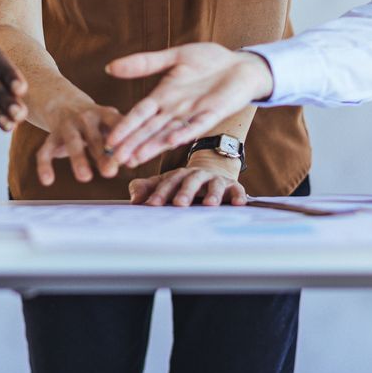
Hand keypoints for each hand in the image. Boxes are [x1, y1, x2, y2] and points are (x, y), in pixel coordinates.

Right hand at [36, 102, 123, 185]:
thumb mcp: (109, 126)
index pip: (116, 124)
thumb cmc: (97, 123)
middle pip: (94, 137)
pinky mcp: (51, 137)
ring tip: (85, 178)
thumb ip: (120, 144)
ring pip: (71, 142)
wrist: (64, 103)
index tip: (129, 155)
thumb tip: (132, 162)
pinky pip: (45, 151)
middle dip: (102, 154)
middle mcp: (85, 118)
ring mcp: (67, 126)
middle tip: (111, 172)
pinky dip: (44, 166)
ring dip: (78, 159)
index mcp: (104, 114)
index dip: (122, 138)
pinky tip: (47, 181)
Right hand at [103, 44, 274, 166]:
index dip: (124, 128)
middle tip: (114, 162)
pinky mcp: (213, 114)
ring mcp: (193, 114)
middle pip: (149, 130)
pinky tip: (171, 142)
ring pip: (168, 133)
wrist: (242, 64)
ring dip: (152, 147)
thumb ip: (143, 63)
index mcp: (163, 96)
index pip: (138, 114)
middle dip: (132, 145)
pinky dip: (183, 133)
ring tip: (135, 160)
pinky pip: (196, 126)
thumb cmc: (209, 60)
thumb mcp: (173, 57)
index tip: (108, 142)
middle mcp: (174, 110)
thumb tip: (109, 67)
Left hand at [128, 155, 247, 206]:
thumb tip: (133, 198)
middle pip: (191, 181)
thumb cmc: (184, 182)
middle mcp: (197, 174)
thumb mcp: (167, 183)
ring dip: (212, 194)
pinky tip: (238, 203)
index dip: (160, 193)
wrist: (214, 167)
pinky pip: (237, 189)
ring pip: (214, 184)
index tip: (152, 205)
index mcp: (179, 175)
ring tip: (210, 204)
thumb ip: (148, 189)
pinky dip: (238, 195)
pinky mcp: (232, 185)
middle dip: (185, 192)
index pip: (168, 183)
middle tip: (180, 204)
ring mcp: (216, 179)